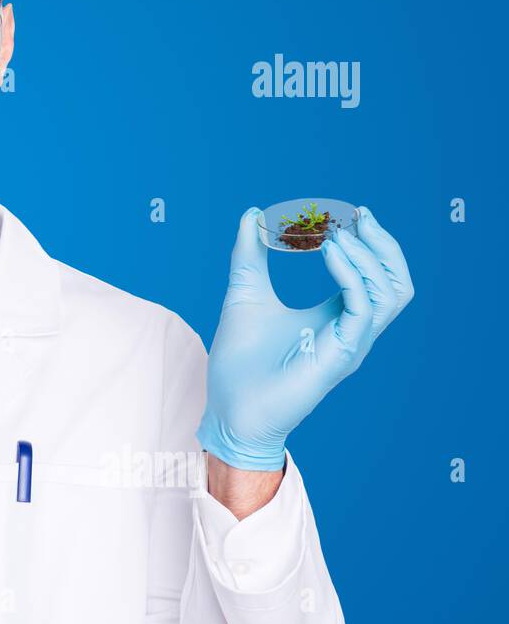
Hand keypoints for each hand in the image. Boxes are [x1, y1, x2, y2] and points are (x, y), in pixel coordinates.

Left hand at [197, 205, 413, 470]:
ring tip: (336, 236)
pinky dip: (351, 275)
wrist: (228, 409)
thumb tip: (253, 215)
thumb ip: (250, 255)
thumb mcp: (245, 293)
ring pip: (391, 294)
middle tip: (358, 217)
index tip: (349, 214)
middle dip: (383, 245)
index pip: (376, 276)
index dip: (371, 244)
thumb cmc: (239, 360)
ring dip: (369, 258)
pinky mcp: (340, 355)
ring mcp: (350, 344)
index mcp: (335, 317)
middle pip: (396, 282)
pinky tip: (328, 252)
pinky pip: (363, 309)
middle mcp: (351, 330)